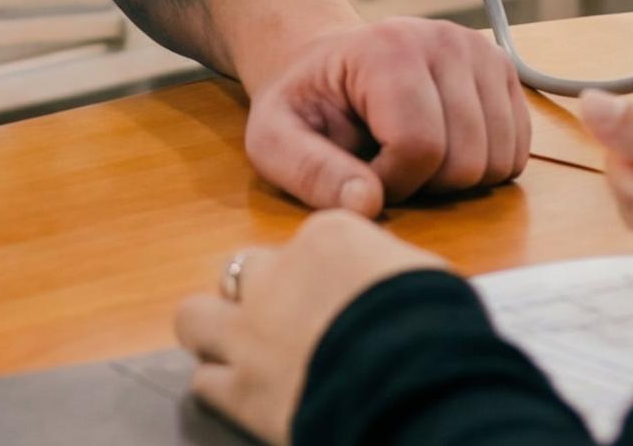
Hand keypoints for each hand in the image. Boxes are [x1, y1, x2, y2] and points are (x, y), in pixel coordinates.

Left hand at [174, 209, 442, 443]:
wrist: (413, 383)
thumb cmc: (436, 326)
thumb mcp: (423, 277)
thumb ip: (386, 271)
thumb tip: (388, 283)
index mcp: (329, 238)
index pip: (309, 243)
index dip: (320, 273)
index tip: (338, 295)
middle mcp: (278, 274)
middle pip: (244, 269)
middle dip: (258, 293)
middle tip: (283, 320)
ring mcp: (250, 331)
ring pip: (195, 316)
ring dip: (215, 331)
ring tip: (239, 351)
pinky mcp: (239, 389)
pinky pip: (206, 379)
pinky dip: (222, 385)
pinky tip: (245, 394)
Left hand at [241, 16, 530, 216]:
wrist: (328, 63)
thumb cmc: (304, 103)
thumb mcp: (274, 139)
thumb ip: (310, 172)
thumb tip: (367, 206)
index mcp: (388, 48)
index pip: (419, 146)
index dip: (392, 183)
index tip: (361, 175)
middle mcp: (446, 39)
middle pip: (466, 159)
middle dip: (425, 184)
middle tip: (387, 166)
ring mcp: (481, 51)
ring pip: (498, 160)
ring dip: (454, 178)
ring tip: (411, 156)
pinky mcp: (502, 70)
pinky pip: (517, 151)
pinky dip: (482, 166)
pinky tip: (441, 150)